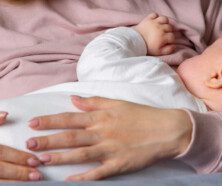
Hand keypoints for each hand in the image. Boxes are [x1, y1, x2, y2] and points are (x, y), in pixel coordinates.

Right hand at [0, 111, 41, 181]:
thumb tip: (6, 115)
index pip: (2, 152)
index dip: (19, 157)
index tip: (35, 160)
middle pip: (0, 169)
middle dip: (20, 173)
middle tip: (37, 175)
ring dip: (14, 182)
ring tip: (30, 182)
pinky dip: (5, 184)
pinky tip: (16, 185)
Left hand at [27, 96, 191, 180]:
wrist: (165, 129)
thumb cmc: (141, 114)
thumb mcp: (117, 103)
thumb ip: (94, 102)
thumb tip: (73, 99)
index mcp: (101, 117)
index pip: (70, 118)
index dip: (50, 120)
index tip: (33, 122)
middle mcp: (103, 132)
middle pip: (71, 136)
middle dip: (48, 140)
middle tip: (28, 143)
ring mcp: (111, 149)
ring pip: (80, 154)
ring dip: (60, 158)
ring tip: (41, 159)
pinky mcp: (120, 164)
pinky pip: (98, 173)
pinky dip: (83, 178)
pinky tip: (69, 181)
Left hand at [135, 13, 175, 55]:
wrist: (134, 42)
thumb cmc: (147, 48)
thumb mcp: (159, 52)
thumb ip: (168, 50)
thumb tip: (174, 45)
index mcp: (163, 37)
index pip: (172, 37)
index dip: (171, 39)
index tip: (167, 41)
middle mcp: (160, 28)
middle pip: (170, 27)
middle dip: (168, 31)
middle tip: (164, 35)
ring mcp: (154, 22)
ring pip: (164, 19)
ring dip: (164, 23)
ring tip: (162, 27)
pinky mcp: (148, 19)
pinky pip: (154, 14)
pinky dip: (155, 17)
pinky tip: (155, 22)